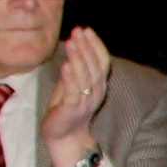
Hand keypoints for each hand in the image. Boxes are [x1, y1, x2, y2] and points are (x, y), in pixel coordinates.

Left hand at [38, 29, 109, 166]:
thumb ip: (75, 68)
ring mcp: (85, 100)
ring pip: (85, 75)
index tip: (86, 29)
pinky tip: (65, 65)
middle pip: (95, 65)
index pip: (102, 61)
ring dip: (78, 57)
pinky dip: (70, 77)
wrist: (64, 136)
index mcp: (98, 84)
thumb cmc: (66, 109)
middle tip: (77, 31)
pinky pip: (73, 91)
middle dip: (86, 46)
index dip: (96, 44)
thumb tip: (74, 45)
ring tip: (71, 42)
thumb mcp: (72, 84)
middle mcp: (96, 91)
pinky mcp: (72, 108)